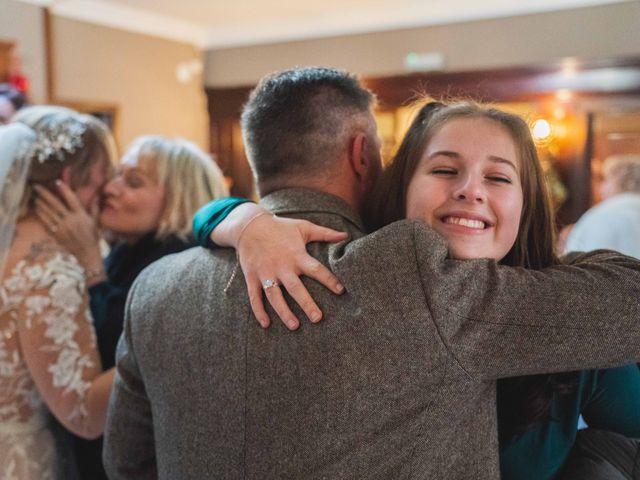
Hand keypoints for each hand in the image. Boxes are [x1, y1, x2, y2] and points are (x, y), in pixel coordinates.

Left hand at [34, 181, 104, 283]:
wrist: (87, 253)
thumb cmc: (93, 237)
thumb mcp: (96, 222)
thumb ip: (94, 209)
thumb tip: (97, 196)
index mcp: (81, 215)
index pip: (71, 199)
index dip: (64, 190)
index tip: (57, 182)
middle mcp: (71, 220)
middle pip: (55, 204)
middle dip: (45, 194)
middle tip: (37, 186)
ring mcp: (63, 228)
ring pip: (48, 213)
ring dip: (41, 204)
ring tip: (35, 197)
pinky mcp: (57, 234)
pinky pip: (46, 223)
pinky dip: (41, 215)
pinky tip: (37, 209)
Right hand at [229, 207, 347, 329]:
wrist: (249, 225)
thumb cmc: (281, 227)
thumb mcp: (304, 227)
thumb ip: (325, 233)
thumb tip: (346, 235)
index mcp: (296, 255)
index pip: (316, 270)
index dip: (329, 280)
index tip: (341, 291)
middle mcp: (281, 266)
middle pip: (295, 288)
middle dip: (306, 304)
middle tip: (318, 319)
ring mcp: (265, 273)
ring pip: (275, 296)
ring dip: (284, 312)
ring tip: (295, 326)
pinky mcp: (252, 278)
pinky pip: (254, 297)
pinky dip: (258, 311)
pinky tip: (266, 325)